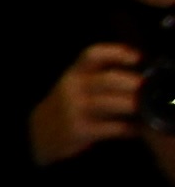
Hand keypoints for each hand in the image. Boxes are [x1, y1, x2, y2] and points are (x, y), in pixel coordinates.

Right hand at [30, 41, 142, 161]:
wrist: (38, 133)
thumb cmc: (67, 105)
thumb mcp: (75, 85)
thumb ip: (101, 75)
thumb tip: (142, 73)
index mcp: (74, 73)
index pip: (93, 55)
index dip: (117, 53)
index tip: (138, 58)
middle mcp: (73, 88)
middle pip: (108, 79)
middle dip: (134, 83)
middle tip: (149, 88)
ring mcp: (75, 110)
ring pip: (112, 103)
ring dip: (133, 105)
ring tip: (146, 107)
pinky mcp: (80, 130)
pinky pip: (112, 128)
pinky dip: (129, 128)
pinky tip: (137, 128)